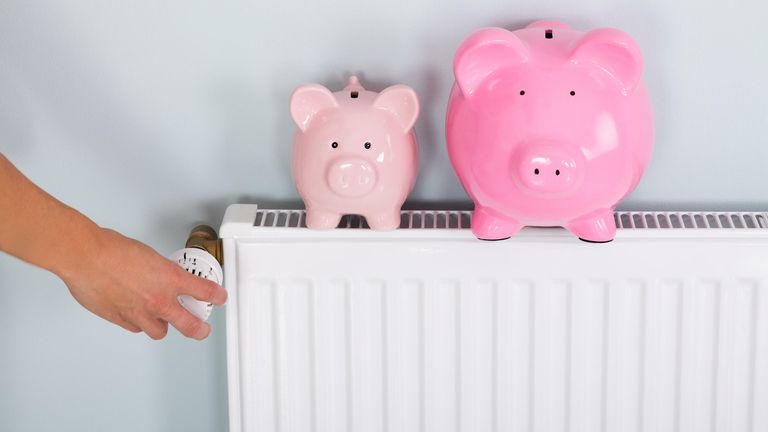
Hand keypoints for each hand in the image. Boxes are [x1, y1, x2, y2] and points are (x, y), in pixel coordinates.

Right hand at [59, 228, 226, 339]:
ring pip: (160, 332)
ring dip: (163, 326)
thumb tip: (163, 277)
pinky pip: (136, 328)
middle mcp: (158, 300)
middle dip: (200, 329)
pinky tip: (137, 316)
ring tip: (164, 321)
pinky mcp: (120, 320)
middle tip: (203, 329)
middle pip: (190, 325)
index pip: (205, 291)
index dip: (217, 296)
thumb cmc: (112, 250)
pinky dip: (138, 323)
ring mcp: (139, 313)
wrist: (86, 257)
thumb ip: (161, 271)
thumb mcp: (150, 256)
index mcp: (170, 279)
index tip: (220, 298)